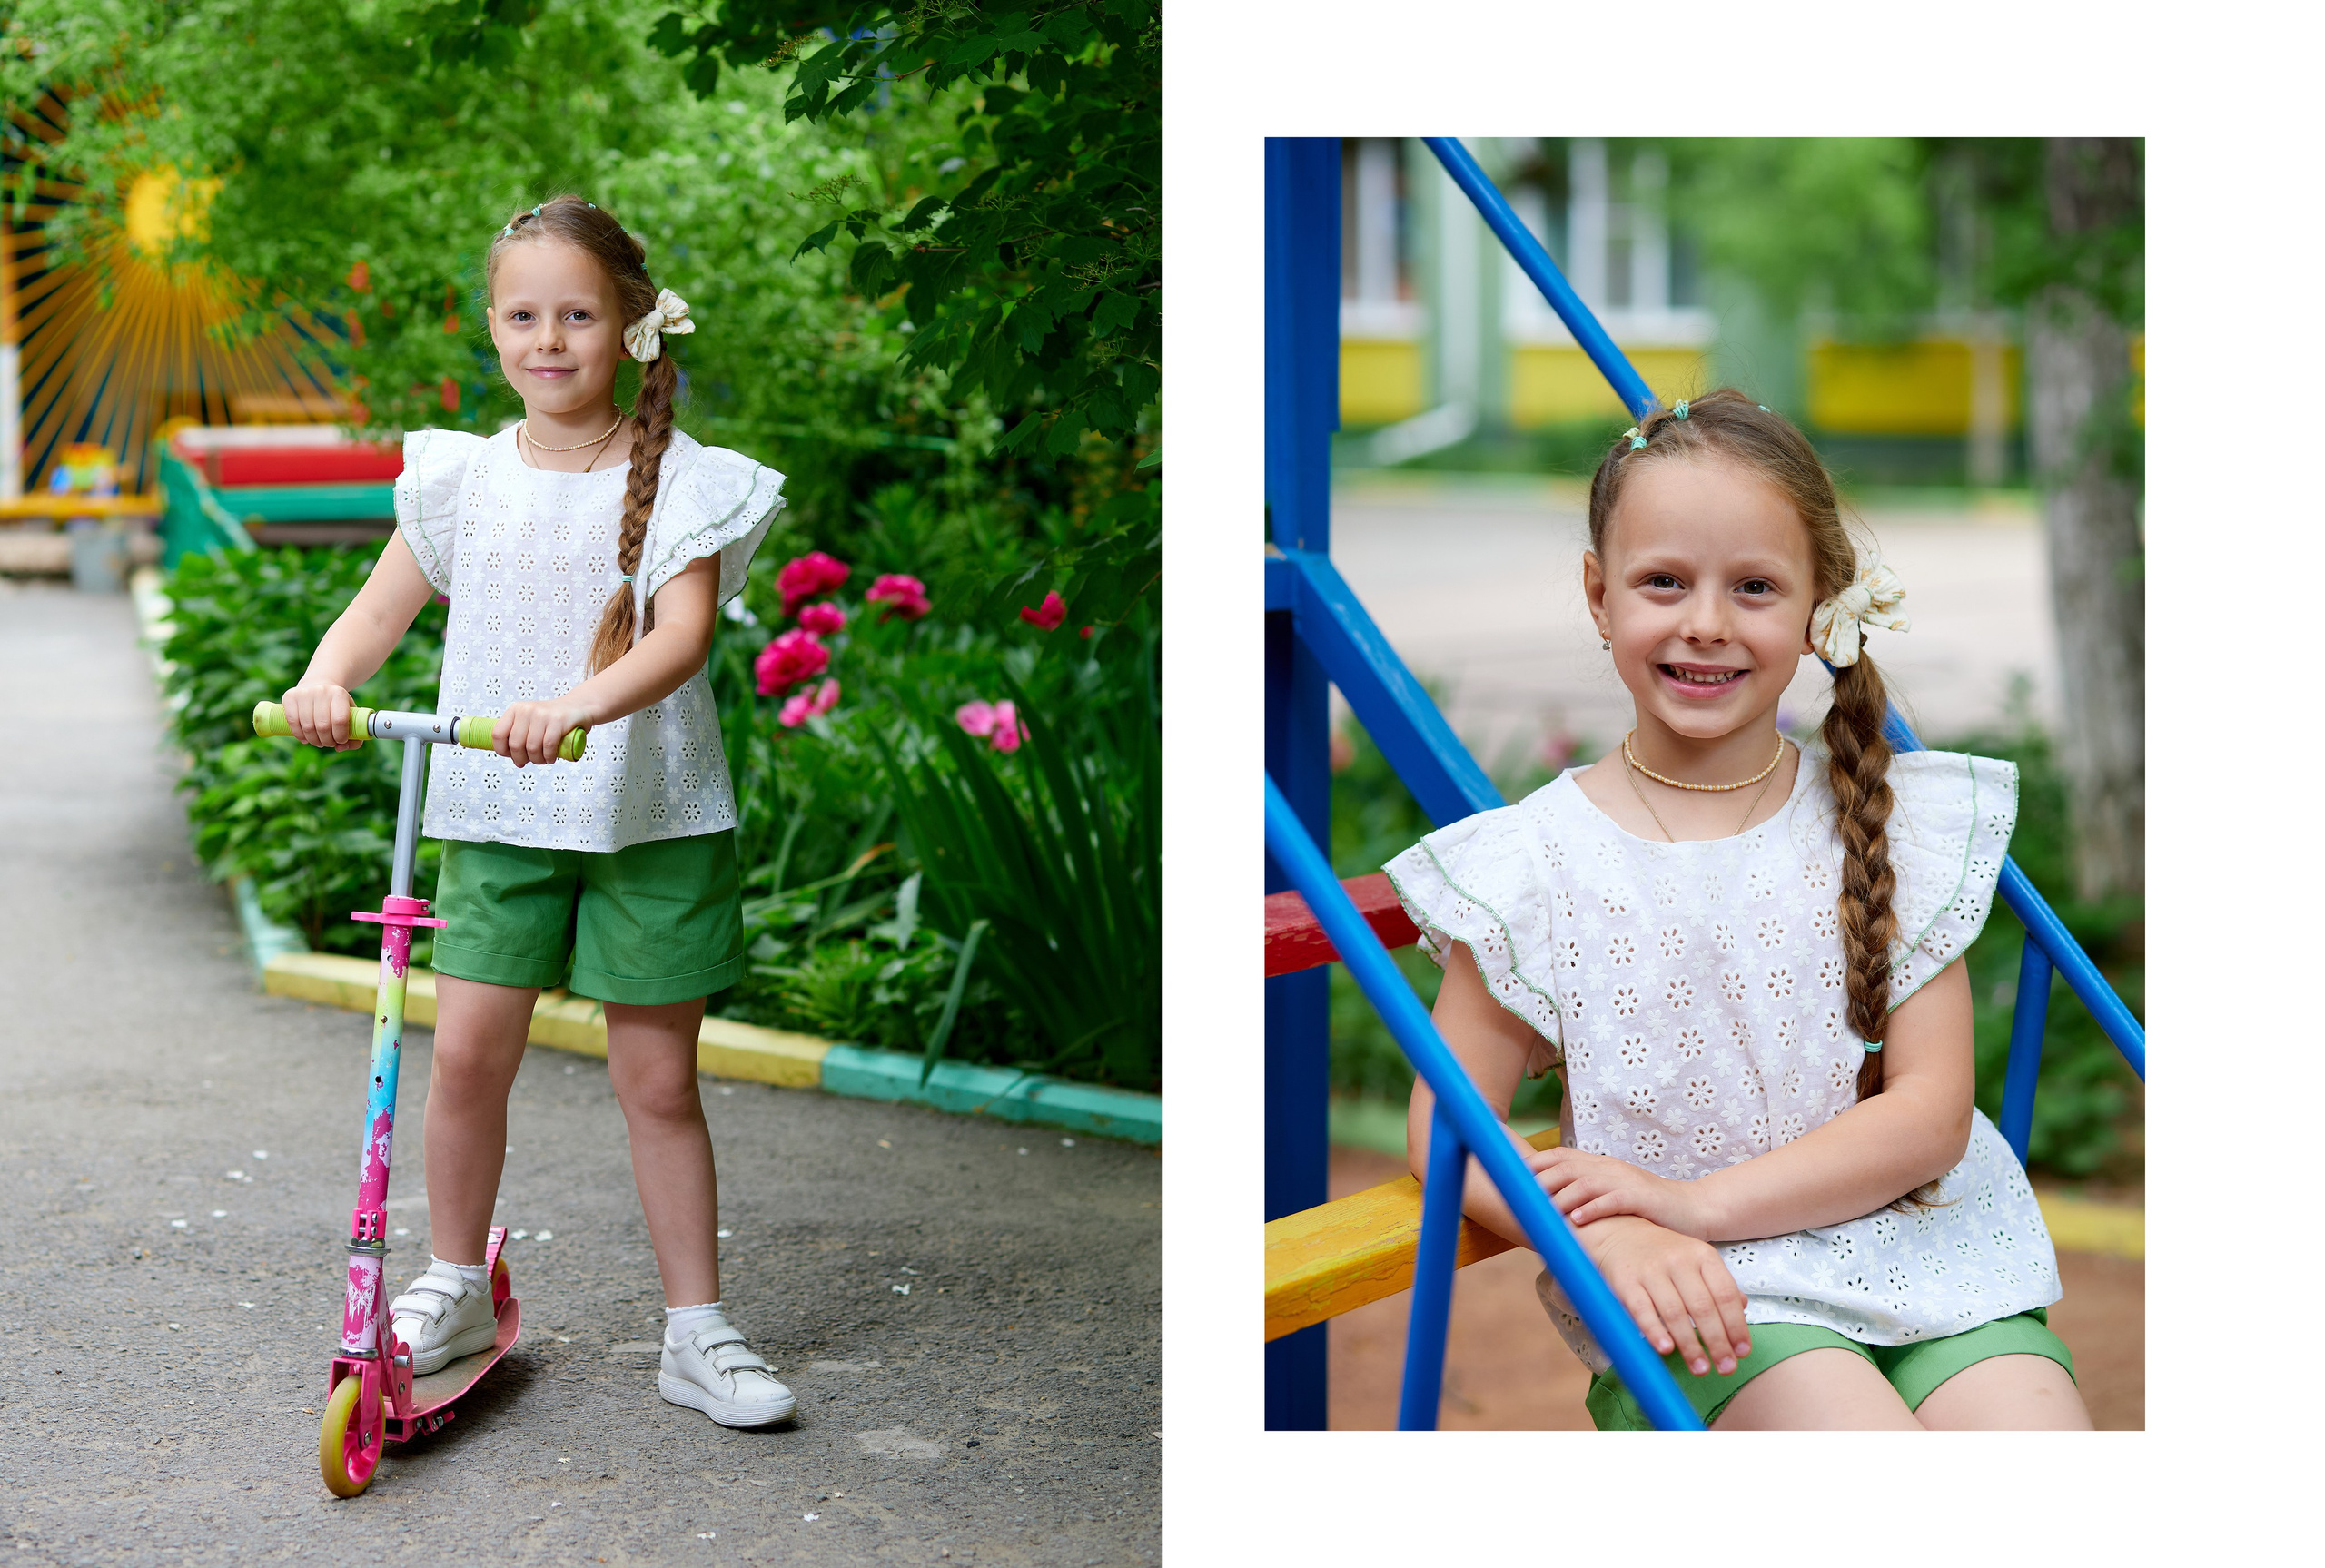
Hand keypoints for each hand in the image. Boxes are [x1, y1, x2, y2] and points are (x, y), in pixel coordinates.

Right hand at [282, 683, 362, 749]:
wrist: (318, 685)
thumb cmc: (337, 707)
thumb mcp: (351, 716)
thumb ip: (355, 735)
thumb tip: (339, 748)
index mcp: (339, 694)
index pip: (340, 720)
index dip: (340, 736)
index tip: (340, 741)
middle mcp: (322, 691)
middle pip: (323, 726)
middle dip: (327, 741)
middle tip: (329, 743)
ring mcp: (304, 693)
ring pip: (307, 727)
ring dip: (313, 741)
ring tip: (318, 742)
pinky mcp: (290, 696)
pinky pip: (292, 722)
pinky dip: (299, 735)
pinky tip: (305, 739)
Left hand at [493, 697, 588, 765]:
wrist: (577, 707)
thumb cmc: (552, 719)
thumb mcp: (530, 720)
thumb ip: (518, 734)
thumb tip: (512, 758)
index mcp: (515, 709)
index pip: (498, 734)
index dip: (502, 750)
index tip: (511, 756)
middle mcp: (526, 710)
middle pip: (515, 744)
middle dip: (521, 759)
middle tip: (530, 761)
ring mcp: (542, 714)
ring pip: (532, 747)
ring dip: (537, 760)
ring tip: (543, 760)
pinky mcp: (558, 720)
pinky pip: (548, 746)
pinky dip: (549, 757)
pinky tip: (551, 758)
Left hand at [1531, 1144, 1720, 1238]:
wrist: (1693, 1209)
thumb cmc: (1648, 1207)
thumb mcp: (1614, 1195)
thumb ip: (1588, 1194)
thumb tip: (1551, 1204)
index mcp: (1601, 1165)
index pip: (1562, 1156)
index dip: (1536, 1163)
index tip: (1511, 1177)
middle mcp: (1610, 1168)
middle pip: (1567, 1166)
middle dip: (1541, 1180)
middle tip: (1519, 1198)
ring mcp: (1626, 1181)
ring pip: (1585, 1182)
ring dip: (1561, 1196)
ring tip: (1542, 1211)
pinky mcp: (1641, 1198)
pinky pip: (1612, 1200)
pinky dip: (1592, 1208)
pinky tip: (1575, 1219)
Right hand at [1571, 1214, 1750, 1377]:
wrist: (1619, 1231)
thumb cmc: (1664, 1254)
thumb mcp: (1696, 1260)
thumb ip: (1719, 1284)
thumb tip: (1743, 1307)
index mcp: (1702, 1255)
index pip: (1725, 1294)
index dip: (1736, 1326)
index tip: (1742, 1353)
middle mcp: (1678, 1260)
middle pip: (1703, 1307)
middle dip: (1717, 1342)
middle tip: (1726, 1369)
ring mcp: (1651, 1270)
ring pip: (1675, 1312)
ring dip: (1690, 1345)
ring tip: (1700, 1369)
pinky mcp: (1625, 1280)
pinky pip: (1642, 1309)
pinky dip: (1654, 1331)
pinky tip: (1666, 1350)